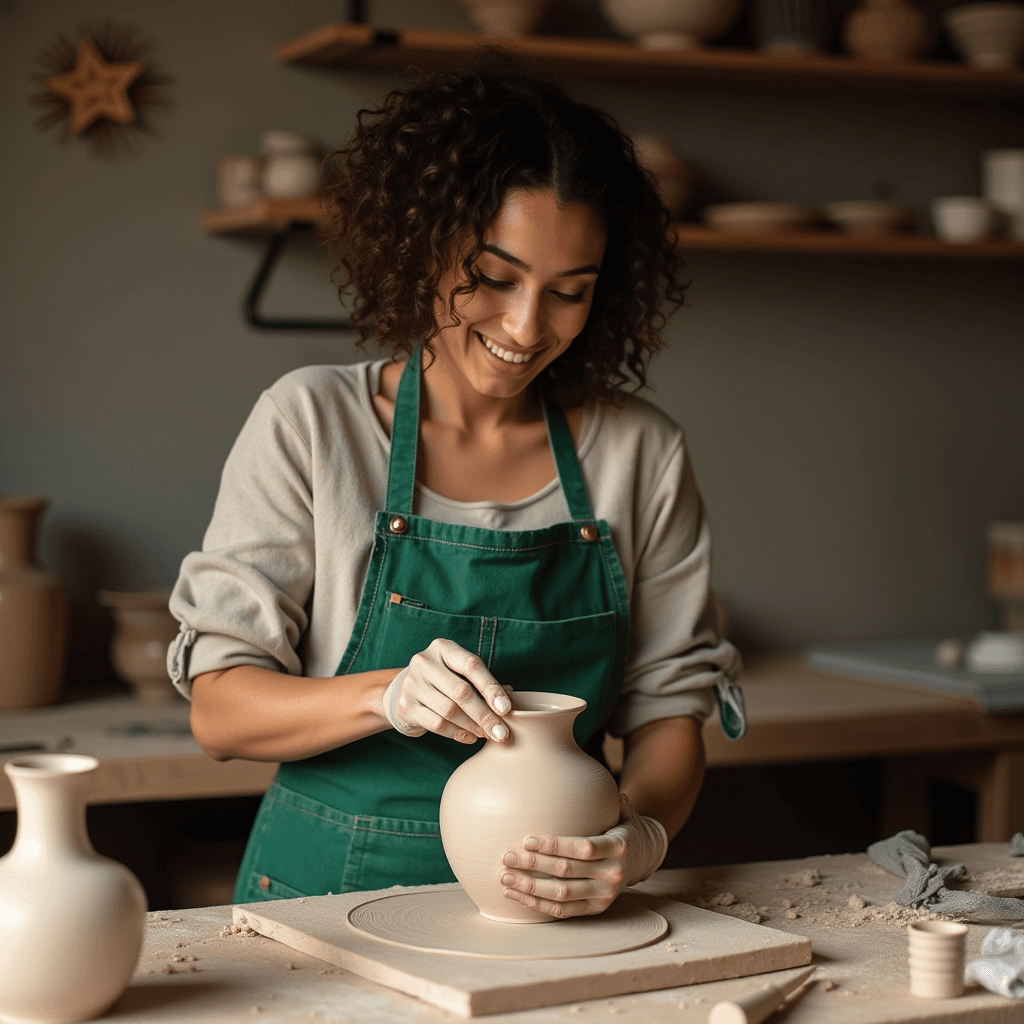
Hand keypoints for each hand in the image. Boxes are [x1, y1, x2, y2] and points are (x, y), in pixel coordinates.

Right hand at [381, 638, 511, 743]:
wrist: (404, 691)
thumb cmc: (443, 680)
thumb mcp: (460, 672)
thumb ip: (483, 682)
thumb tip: (511, 698)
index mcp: (443, 648)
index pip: (471, 665)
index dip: (491, 688)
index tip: (506, 709)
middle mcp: (425, 662)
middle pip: (461, 691)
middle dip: (485, 715)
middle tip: (501, 732)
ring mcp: (412, 684)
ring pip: (449, 710)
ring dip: (473, 726)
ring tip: (487, 734)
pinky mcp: (405, 706)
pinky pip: (437, 724)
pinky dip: (457, 733)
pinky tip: (470, 737)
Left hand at [498, 794, 667, 918]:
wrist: (641, 860)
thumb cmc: (622, 830)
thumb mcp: (626, 814)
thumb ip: (617, 803)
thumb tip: (606, 787)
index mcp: (619, 848)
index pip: (583, 848)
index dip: (554, 845)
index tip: (527, 840)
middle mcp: (613, 874)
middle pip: (567, 871)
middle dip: (534, 865)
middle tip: (507, 857)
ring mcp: (604, 895)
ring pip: (561, 894)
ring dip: (530, 887)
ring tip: (504, 877)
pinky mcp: (595, 909)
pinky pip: (562, 911)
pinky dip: (537, 904)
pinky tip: (515, 894)